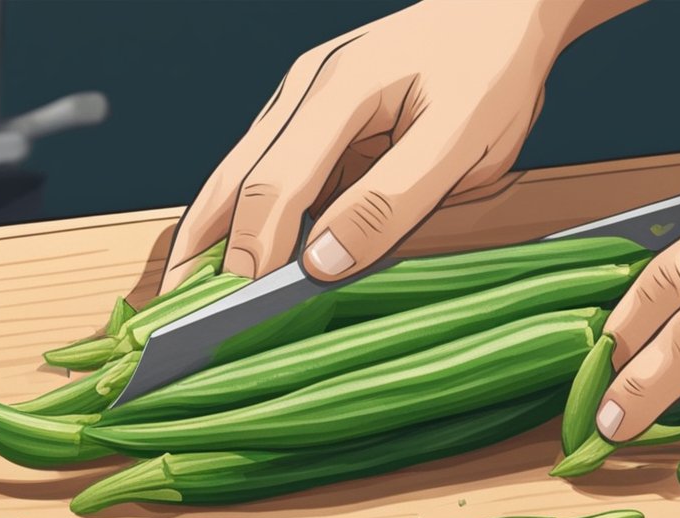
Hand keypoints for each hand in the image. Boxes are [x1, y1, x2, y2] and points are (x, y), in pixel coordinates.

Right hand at [161, 0, 642, 291]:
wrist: (501, 13)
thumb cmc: (491, 72)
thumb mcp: (462, 143)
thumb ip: (393, 202)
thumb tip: (323, 263)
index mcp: (338, 91)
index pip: (271, 186)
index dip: (251, 255)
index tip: (235, 315)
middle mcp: (302, 93)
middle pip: (230, 182)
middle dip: (202, 254)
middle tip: (178, 324)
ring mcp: (302, 104)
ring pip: (237, 179)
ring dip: (213, 240)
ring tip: (188, 304)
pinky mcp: (313, 121)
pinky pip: (267, 178)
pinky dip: (245, 224)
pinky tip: (240, 264)